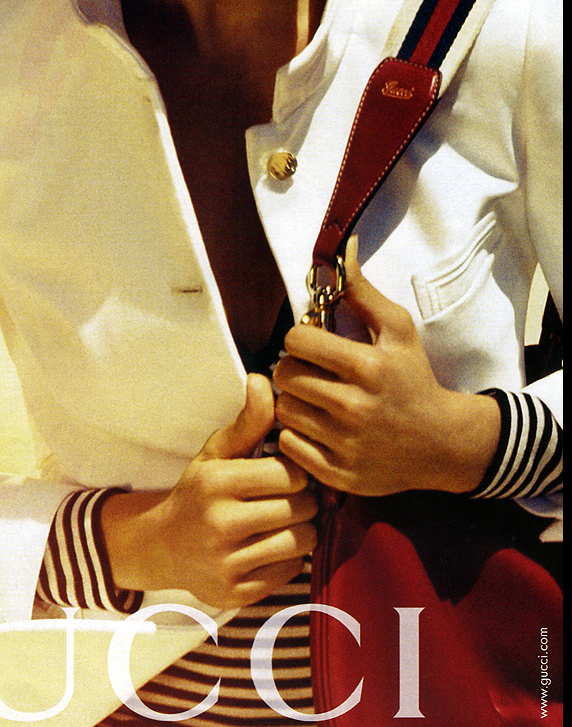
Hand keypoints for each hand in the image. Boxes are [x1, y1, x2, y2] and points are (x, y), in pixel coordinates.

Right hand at [101, 374, 317, 607]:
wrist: (163, 546)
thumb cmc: (199, 491)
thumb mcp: (216, 453)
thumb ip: (247, 421)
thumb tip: (264, 380)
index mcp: (216, 482)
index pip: (289, 474)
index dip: (297, 470)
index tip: (287, 471)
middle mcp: (219, 524)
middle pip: (300, 508)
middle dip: (304, 500)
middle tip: (292, 497)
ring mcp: (227, 563)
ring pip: (301, 542)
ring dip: (303, 529)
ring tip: (288, 519)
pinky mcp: (236, 593)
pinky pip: (291, 571)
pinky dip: (290, 557)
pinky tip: (273, 545)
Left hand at [273, 239, 501, 497]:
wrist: (442, 443)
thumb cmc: (414, 378)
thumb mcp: (398, 330)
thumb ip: (363, 292)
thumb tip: (342, 252)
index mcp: (367, 367)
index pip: (296, 342)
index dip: (300, 339)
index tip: (313, 345)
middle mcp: (355, 407)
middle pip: (284, 376)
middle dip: (293, 369)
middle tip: (310, 372)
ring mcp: (346, 444)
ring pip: (284, 411)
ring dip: (293, 402)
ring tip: (313, 399)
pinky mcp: (339, 474)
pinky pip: (289, 446)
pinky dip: (296, 436)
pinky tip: (316, 427)